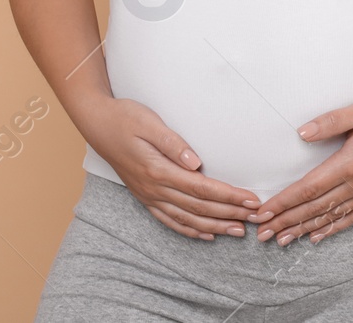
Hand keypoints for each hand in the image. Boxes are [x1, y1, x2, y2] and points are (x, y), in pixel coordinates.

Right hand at [84, 96, 261, 239]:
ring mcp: (148, 195)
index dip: (229, 196)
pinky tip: (206, 235)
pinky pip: (170, 220)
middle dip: (229, 214)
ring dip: (214, 226)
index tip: (251, 200)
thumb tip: (196, 162)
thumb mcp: (149, 123)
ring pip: (187, 218)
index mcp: (158, 170)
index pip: (202, 188)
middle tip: (256, 218)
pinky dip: (190, 230)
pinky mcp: (145, 197)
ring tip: (238, 231)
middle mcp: (154, 188)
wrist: (97, 124)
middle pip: (199, 207)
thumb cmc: (125, 118)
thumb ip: (173, 143)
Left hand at [247, 92, 352, 245]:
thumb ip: (330, 122)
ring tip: (282, 240)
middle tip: (261, 234)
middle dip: (286, 221)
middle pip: (314, 207)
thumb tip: (301, 133)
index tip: (263, 213)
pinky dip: (333, 228)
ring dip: (304, 229)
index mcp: (349, 163)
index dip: (283, 202)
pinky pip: (352, 217)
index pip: (308, 188)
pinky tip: (318, 236)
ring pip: (331, 216)